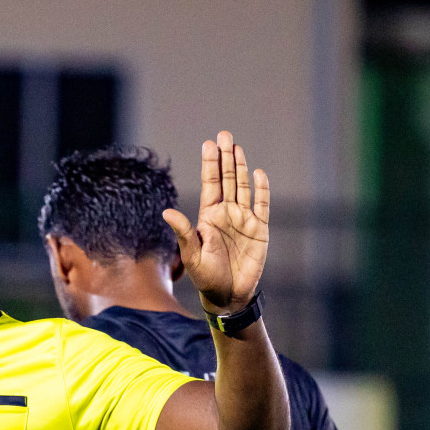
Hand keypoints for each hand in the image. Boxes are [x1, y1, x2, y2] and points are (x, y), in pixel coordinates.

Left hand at [164, 131, 269, 313]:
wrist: (228, 295)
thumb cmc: (206, 276)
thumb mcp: (191, 254)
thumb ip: (183, 232)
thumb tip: (167, 212)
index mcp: (208, 216)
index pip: (210, 184)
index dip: (210, 164)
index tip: (209, 143)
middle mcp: (226, 213)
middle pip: (227, 179)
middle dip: (225, 157)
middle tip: (224, 134)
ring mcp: (244, 219)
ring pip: (243, 187)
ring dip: (241, 168)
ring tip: (237, 147)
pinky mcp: (260, 230)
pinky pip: (262, 205)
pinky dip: (261, 190)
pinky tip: (258, 174)